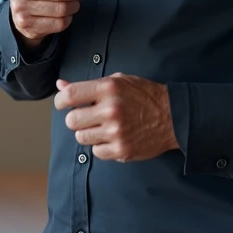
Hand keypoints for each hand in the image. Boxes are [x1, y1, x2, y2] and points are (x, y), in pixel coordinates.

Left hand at [54, 74, 179, 162]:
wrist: (173, 116)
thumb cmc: (143, 95)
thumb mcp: (117, 81)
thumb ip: (88, 85)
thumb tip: (60, 85)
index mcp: (108, 88)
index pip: (69, 95)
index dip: (60, 100)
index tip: (62, 103)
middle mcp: (111, 110)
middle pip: (72, 120)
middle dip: (76, 118)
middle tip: (86, 116)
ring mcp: (116, 132)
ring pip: (81, 137)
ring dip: (87, 133)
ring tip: (101, 126)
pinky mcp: (121, 150)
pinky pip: (96, 152)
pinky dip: (101, 146)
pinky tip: (112, 137)